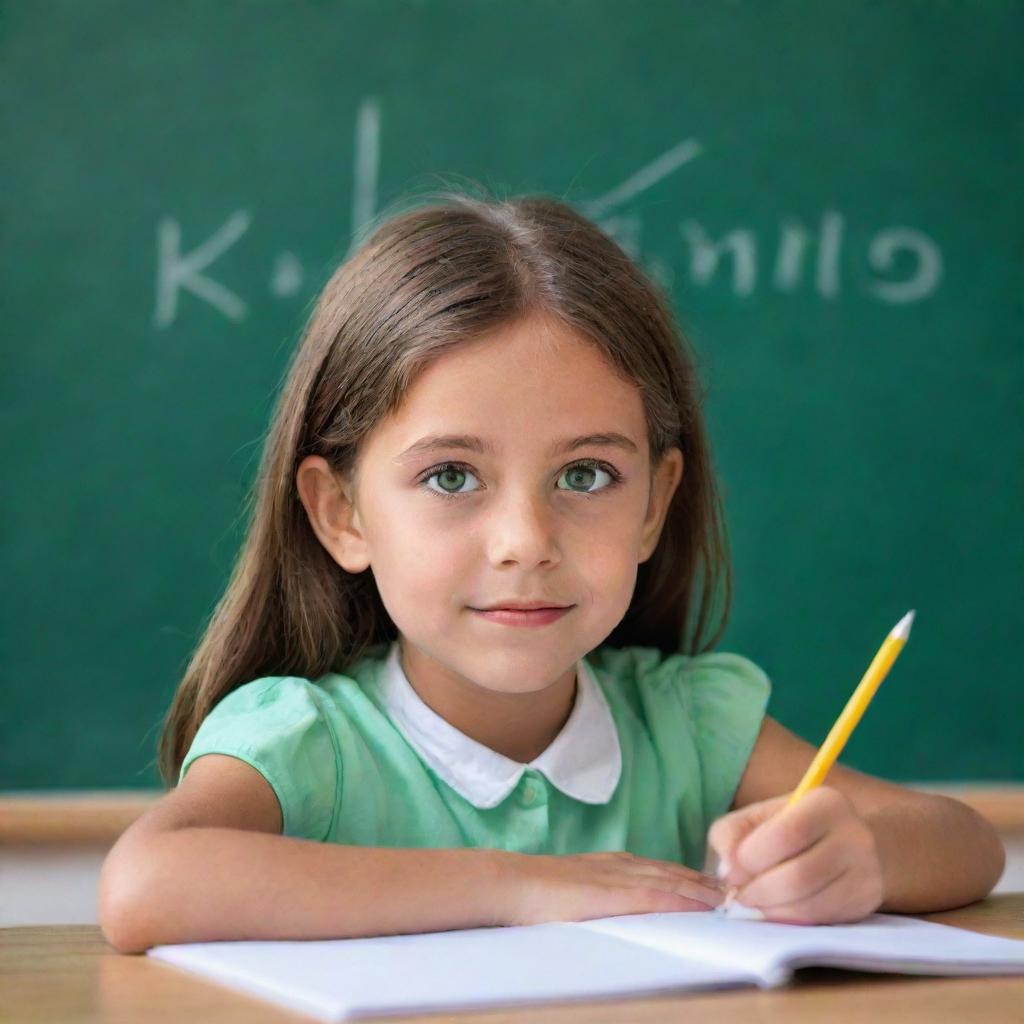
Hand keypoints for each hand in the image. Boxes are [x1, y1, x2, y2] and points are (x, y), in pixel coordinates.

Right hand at [498, 850, 725, 925]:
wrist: (512, 884)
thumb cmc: (535, 893)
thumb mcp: (574, 889)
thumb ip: (597, 894)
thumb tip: (610, 906)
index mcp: (610, 865)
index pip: (659, 870)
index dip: (687, 878)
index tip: (711, 886)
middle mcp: (620, 867)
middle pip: (672, 873)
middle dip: (703, 883)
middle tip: (734, 891)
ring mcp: (618, 879)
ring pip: (671, 882)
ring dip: (701, 890)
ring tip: (727, 899)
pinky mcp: (615, 895)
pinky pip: (657, 897)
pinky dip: (683, 900)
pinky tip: (702, 907)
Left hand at [708, 786, 885, 924]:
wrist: (845, 842)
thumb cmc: (789, 827)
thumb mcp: (756, 817)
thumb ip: (730, 833)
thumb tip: (728, 869)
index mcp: (826, 802)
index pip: (787, 834)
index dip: (751, 858)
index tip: (730, 872)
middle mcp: (855, 835)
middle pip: (799, 875)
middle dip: (758, 890)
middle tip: (738, 894)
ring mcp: (866, 871)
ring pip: (810, 903)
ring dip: (770, 909)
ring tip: (753, 901)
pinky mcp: (866, 901)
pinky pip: (820, 920)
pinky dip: (788, 920)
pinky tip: (774, 910)